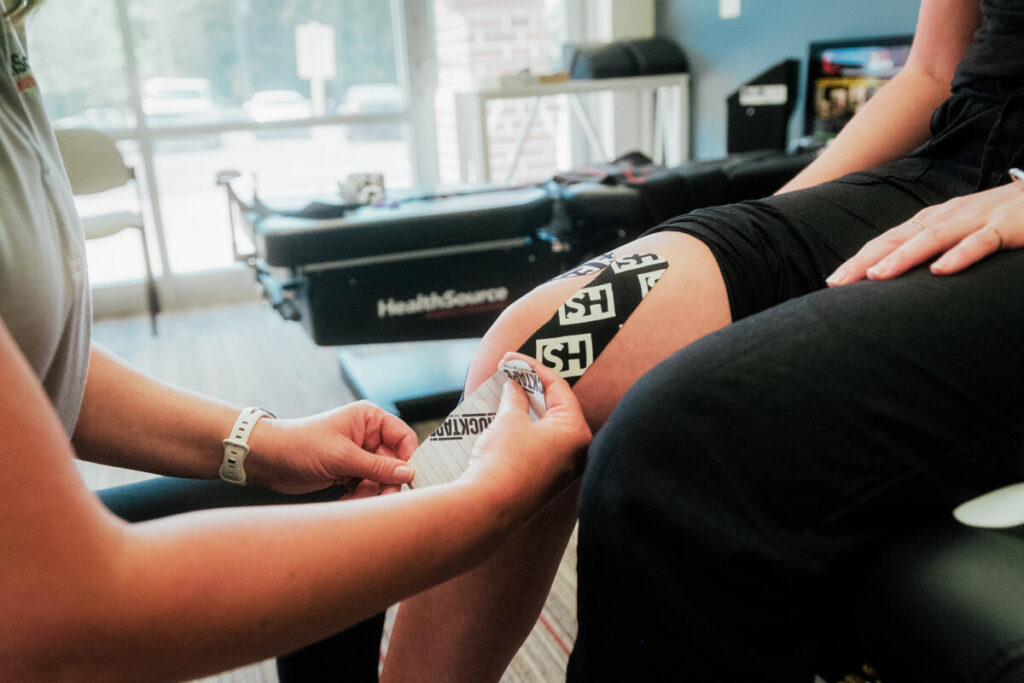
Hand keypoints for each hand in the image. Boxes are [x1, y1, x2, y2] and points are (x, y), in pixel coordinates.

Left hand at [247, 401, 418, 495]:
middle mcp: (366, 435)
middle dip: (387, 482)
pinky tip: (347, 498)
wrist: (268, 460)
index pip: (403, 438)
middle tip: (381, 498)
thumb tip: (408, 473)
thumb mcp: (342, 456)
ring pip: (381, 478)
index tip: (406, 479)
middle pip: (394, 462)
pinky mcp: (348, 471)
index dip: (407, 459)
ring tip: (355, 498)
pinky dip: (360, 495)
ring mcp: (357, 454)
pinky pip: (366, 486)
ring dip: (371, 492)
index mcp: (369, 419)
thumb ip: (377, 466)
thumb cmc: (299, 444)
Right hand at [463, 353, 591, 512]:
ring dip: (527, 406)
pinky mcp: (547, 479)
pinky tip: (507, 416)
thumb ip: (516, 397)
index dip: (532, 368)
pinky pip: (540, 444)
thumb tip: (516, 387)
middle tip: (508, 369)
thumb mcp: (510, 420)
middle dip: (531, 386)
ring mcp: (563, 467)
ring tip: (505, 389)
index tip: (510, 357)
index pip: (558, 387)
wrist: (487, 508)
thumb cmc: (503, 462)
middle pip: (556, 406)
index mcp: (575, 432)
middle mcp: (576, 451)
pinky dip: (526, 427)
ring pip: (547, 425)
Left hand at [826, 180, 1023, 285]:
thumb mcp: (960, 233)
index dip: (859, 258)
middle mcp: (949, 215)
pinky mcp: (1007, 226)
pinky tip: (941, 270)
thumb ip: (931, 249)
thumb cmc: (1001, 220)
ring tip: (876, 276)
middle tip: (838, 282)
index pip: (888, 238)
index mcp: (934, 219)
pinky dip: (960, 254)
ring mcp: (977, 219)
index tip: (833, 280)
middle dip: (866, 259)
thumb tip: (894, 276)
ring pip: (932, 237)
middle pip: (899, 236)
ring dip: (902, 256)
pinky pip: (981, 241)